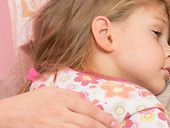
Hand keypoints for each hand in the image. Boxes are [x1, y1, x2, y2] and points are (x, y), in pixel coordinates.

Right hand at [0, 87, 119, 127]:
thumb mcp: (49, 91)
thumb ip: (69, 94)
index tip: (113, 121)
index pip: (88, 108)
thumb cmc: (29, 101)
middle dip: (102, 126)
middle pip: (86, 121)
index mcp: (61, 99)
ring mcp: (53, 124)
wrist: (7, 114)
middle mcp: (59, 112)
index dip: (102, 116)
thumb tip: (85, 99)